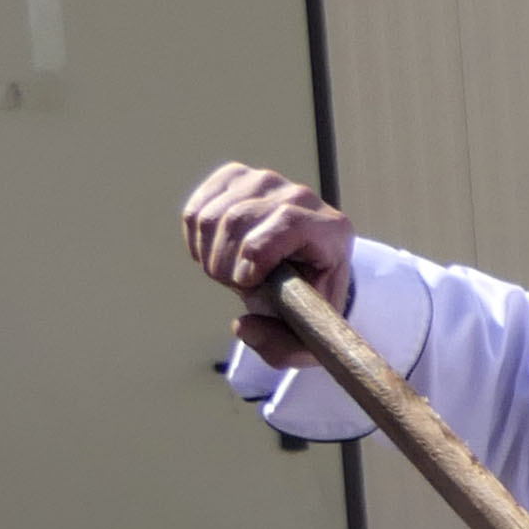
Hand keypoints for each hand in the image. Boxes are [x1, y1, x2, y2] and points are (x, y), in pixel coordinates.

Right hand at [181, 163, 357, 368]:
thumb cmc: (308, 305)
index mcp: (331, 230)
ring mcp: (266, 182)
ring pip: (213, 216)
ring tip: (229, 273)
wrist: (303, 274)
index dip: (257, 253)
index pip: (288, 222)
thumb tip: (242, 327)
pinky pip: (197, 211)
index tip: (247, 283)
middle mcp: (301, 197)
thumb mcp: (308, 339)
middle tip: (235, 287)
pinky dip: (196, 242)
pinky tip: (216, 255)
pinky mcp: (235, 179)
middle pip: (241, 220)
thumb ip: (284, 349)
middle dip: (226, 265)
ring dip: (210, 256)